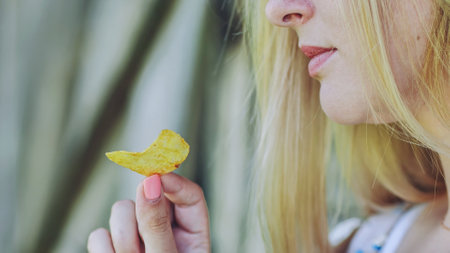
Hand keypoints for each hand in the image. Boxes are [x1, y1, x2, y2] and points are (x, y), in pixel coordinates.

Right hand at [87, 172, 209, 252]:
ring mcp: (136, 239)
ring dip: (124, 237)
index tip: (155, 175)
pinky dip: (104, 251)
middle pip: (150, 195)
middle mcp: (164, 231)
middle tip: (144, 242)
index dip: (173, 180)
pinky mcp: (110, 248)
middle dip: (141, 214)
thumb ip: (158, 224)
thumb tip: (149, 181)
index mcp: (192, 235)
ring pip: (121, 211)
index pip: (188, 194)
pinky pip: (98, 236)